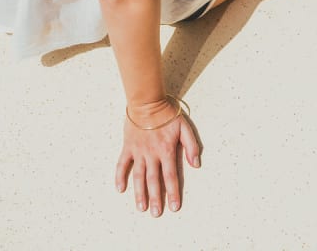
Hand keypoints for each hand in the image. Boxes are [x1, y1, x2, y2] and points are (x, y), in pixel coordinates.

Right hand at [115, 99, 200, 215]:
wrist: (148, 101)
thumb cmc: (168, 113)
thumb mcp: (185, 127)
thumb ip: (191, 145)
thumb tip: (196, 164)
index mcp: (166, 150)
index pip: (170, 176)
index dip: (173, 192)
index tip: (174, 207)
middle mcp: (151, 154)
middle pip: (154, 180)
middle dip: (156, 198)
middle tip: (156, 214)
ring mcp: (138, 151)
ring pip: (138, 176)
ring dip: (139, 193)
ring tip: (141, 208)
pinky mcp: (128, 147)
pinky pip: (122, 164)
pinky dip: (120, 176)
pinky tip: (120, 189)